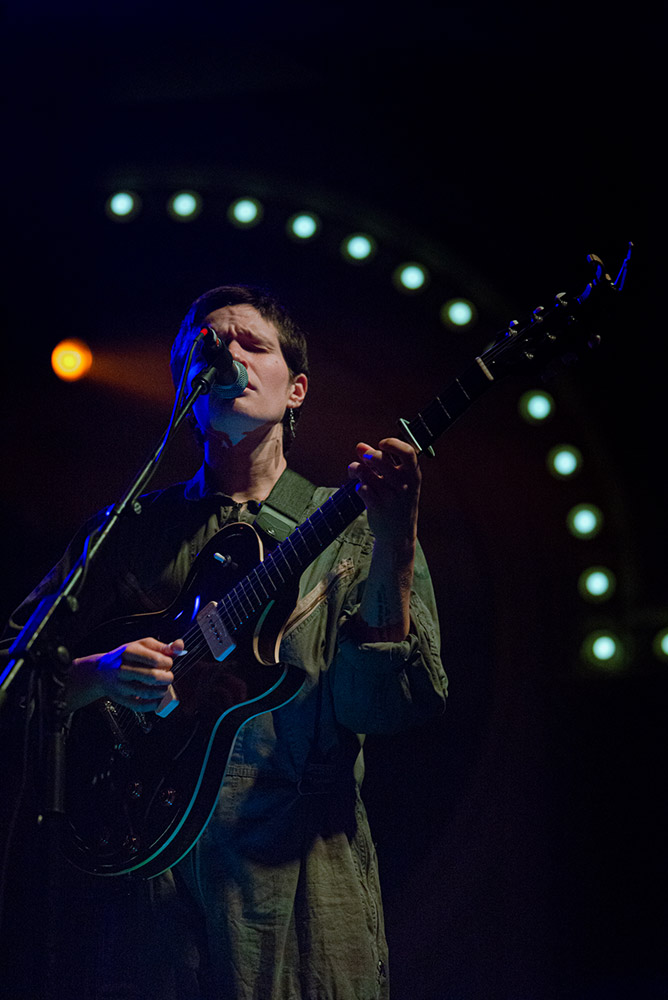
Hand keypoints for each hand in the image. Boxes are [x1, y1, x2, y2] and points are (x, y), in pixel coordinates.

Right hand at [67, 637, 182, 712]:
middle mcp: (123, 669)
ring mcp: (120, 685)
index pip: (156, 659)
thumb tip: (180, 646)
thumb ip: (163, 646)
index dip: (168, 663)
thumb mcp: (142, 645)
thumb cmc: (125, 657)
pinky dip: (153, 704)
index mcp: (129, 652)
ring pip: (147, 692)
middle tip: (168, 676)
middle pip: (152, 677)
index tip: (168, 664)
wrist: (100, 671)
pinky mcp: (121, 699)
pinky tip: (157, 698)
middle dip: (167, 678)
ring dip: (162, 691)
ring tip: (163, 686)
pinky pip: (140, 705)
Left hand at [348, 437, 420, 548]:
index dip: (392, 443)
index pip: (408, 452)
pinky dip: (358, 486)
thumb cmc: (397, 500)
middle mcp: (404, 484)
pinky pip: (361, 488)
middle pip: (380, 459)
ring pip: (365, 473)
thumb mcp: (396, 480)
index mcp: (413, 475)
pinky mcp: (378, 507)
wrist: (398, 533)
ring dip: (357, 469)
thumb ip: (380, 461)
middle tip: (365, 458)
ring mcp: (391, 496)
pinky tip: (362, 490)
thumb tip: (359, 446)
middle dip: (368, 455)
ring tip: (357, 472)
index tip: (381, 443)